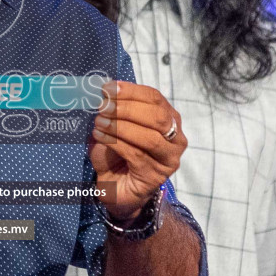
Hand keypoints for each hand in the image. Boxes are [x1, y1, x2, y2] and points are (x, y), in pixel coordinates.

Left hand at [90, 81, 185, 222]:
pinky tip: (100, 135)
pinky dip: (115, 142)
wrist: (116, 187)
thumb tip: (103, 91)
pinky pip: (136, 155)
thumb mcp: (115, 126)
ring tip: (99, 122)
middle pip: (157, 117)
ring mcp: (169, 159)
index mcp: (169, 119)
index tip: (108, 88)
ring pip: (148, 138)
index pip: (155, 98)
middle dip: (128, 108)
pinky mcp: (156, 175)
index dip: (132, 91)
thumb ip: (115, 109)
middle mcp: (176, 139)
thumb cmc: (117, 153)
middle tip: (103, 106)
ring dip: (120, 126)